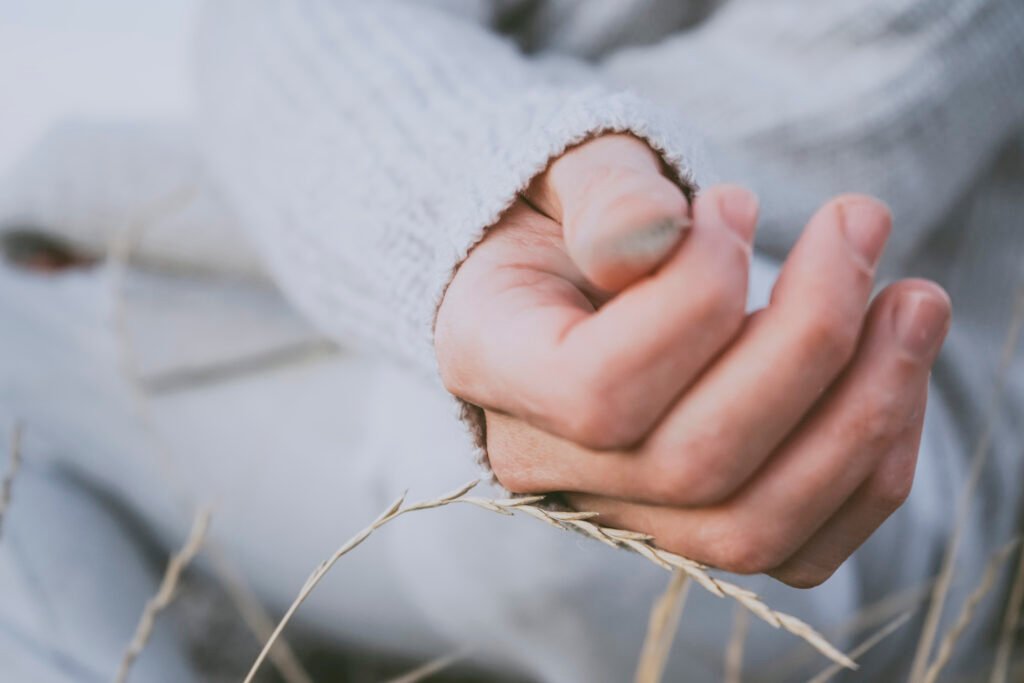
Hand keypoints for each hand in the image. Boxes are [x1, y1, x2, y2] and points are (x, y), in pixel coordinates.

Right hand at [435, 134, 950, 586]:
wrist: (563, 278)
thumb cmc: (569, 215)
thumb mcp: (570, 172)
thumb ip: (605, 195)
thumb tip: (656, 239)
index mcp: (491, 365)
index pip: (597, 390)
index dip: (694, 300)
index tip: (738, 201)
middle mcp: (546, 463)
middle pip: (693, 463)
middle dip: (809, 341)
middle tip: (860, 222)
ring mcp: (621, 510)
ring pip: (752, 524)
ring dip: (863, 413)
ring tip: (913, 302)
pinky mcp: (692, 526)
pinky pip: (794, 547)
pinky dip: (870, 473)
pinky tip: (899, 375)